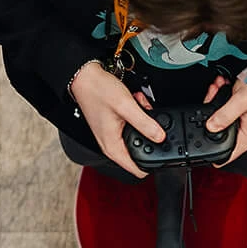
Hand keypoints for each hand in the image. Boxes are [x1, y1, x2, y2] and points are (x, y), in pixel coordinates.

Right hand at [69, 60, 160, 178]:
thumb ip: (145, 123)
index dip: (153, 163)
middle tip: (148, 117)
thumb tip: (160, 137)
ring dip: (144, 121)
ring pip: (138, 135)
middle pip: (141, 150)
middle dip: (150, 134)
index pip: (138, 170)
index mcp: (112, 147)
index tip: (162, 150)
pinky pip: (132, 125)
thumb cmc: (98, 91)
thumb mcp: (126, 107)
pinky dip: (137, 114)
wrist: (84, 77)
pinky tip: (134, 102)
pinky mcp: (114, 125)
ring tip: (139, 106)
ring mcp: (112, 134)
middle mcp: (111, 144)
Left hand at [202, 74, 246, 160]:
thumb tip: (211, 127)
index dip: (215, 153)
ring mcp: (236, 120)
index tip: (203, 145)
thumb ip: (226, 115)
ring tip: (216, 90)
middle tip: (210, 103)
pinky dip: (216, 96)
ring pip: (215, 119)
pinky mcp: (232, 111)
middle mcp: (241, 130)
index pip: (229, 154)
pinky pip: (217, 108)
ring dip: (212, 103)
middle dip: (210, 118)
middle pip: (217, 134)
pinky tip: (219, 86)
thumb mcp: (242, 101)